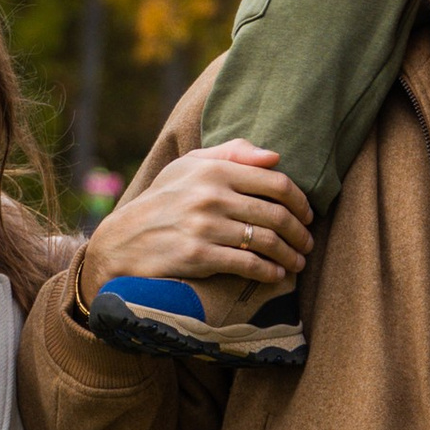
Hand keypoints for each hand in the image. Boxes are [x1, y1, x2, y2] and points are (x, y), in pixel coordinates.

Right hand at [79, 140, 311, 304]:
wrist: (121, 242)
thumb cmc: (161, 201)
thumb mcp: (187, 166)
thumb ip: (230, 153)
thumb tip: (274, 157)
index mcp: (213, 169)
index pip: (275, 182)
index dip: (300, 201)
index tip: (307, 215)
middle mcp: (210, 195)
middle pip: (276, 213)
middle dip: (300, 232)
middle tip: (307, 243)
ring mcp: (204, 226)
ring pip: (266, 241)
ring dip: (290, 254)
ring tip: (298, 262)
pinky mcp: (198, 256)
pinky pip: (247, 264)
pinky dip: (269, 272)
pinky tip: (276, 275)